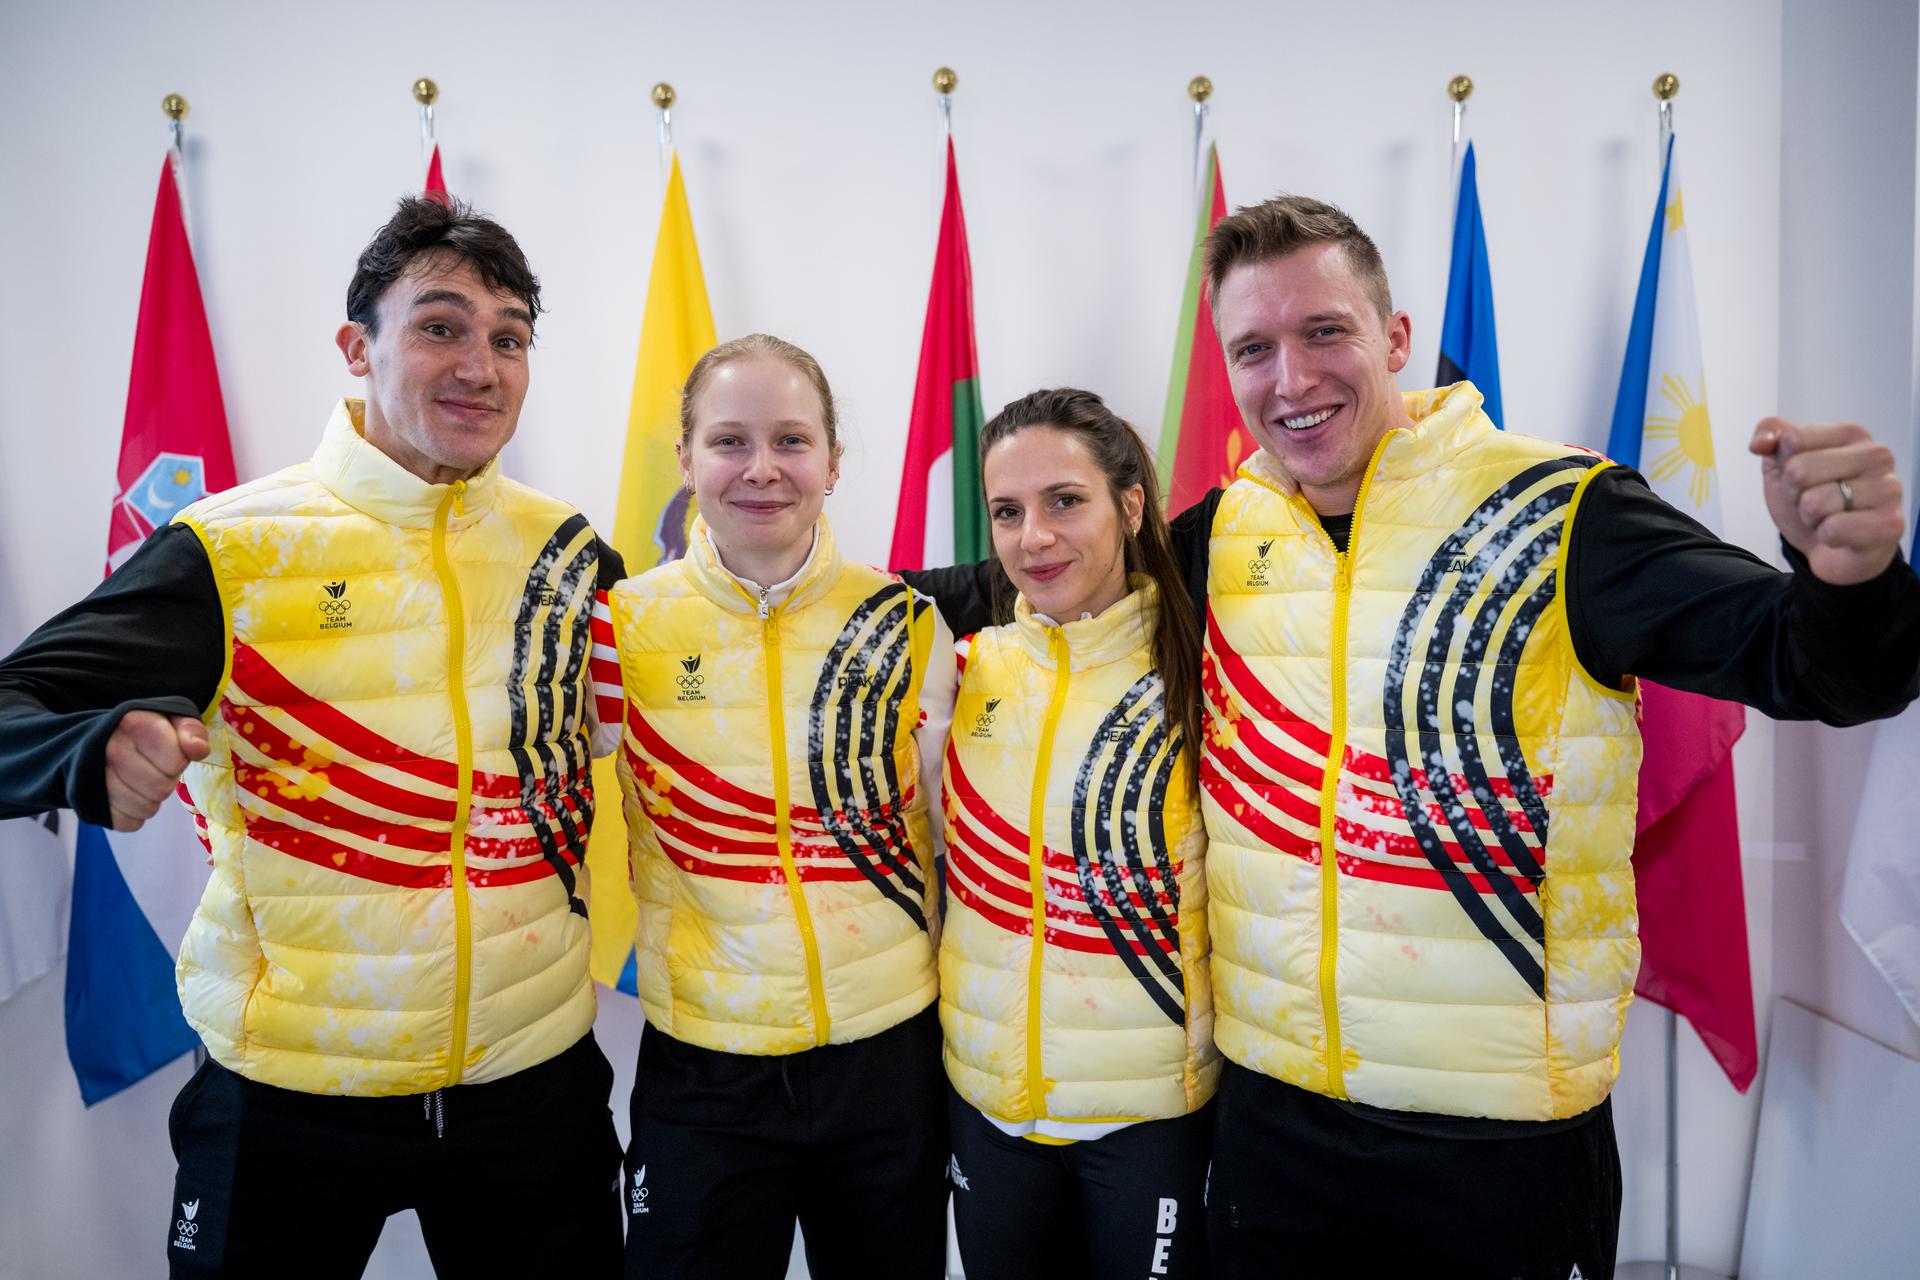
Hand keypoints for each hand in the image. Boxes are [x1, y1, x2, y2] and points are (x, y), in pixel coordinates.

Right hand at [104, 711, 209, 831]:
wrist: (100, 741)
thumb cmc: (144, 731)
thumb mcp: (172, 720)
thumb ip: (191, 730)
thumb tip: (199, 750)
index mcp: (133, 725)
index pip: (176, 762)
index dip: (179, 761)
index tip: (167, 752)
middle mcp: (110, 751)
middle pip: (161, 788)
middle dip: (165, 780)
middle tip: (153, 768)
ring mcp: (95, 779)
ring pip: (146, 809)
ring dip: (151, 799)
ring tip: (140, 780)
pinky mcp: (92, 804)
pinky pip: (129, 823)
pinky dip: (134, 814)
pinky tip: (128, 794)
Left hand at [1749, 418, 1906, 585]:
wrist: (1833, 549)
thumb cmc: (1814, 502)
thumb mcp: (1781, 465)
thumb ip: (1769, 436)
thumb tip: (1760, 442)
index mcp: (1851, 434)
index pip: (1792, 439)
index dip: (1783, 466)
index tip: (1800, 478)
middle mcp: (1876, 455)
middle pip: (1799, 470)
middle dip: (1794, 495)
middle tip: (1813, 504)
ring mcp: (1888, 488)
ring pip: (1814, 502)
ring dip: (1810, 518)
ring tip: (1828, 518)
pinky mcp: (1890, 524)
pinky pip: (1834, 529)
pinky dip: (1827, 537)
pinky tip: (1841, 535)